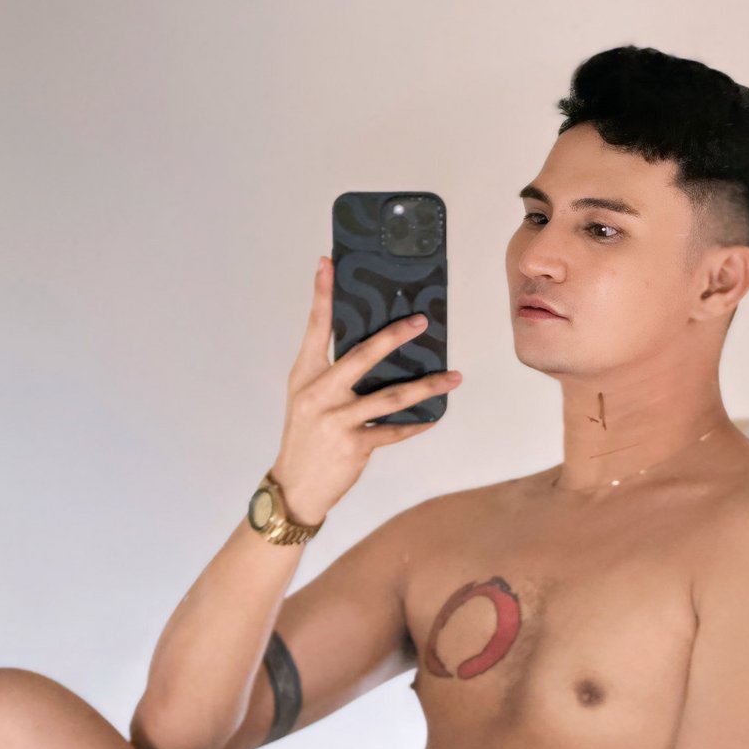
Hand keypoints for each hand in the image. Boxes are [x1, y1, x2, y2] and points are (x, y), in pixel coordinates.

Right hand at [269, 255, 460, 525]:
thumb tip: (374, 349)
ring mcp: (336, 419)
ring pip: (389, 397)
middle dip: (393, 336)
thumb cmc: (305, 436)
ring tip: (453, 378)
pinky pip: (393, 431)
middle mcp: (319, 392)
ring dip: (426, 387)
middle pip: (362, 356)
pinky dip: (415, 425)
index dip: (322, 294)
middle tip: (421, 321)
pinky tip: (433, 417)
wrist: (296, 485)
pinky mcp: (354, 445)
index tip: (328, 263)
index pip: (315, 327)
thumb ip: (331, 372)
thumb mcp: (306, 397)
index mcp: (305, 374)